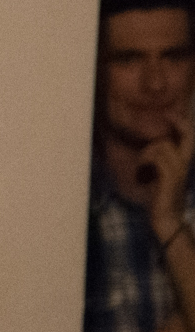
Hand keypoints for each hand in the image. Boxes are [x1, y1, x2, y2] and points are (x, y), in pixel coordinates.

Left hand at [140, 111, 194, 242]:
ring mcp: (179, 171)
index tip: (172, 113)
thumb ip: (158, 161)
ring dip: (148, 150)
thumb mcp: (160, 175)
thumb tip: (149, 146)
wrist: (166, 218)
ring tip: (142, 163)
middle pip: (189, 137)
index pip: (190, 138)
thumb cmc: (160, 197)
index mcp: (183, 163)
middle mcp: (185, 165)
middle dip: (179, 123)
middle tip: (167, 115)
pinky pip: (157, 158)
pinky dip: (146, 160)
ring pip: (164, 146)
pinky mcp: (170, 178)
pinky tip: (142, 170)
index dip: (183, 124)